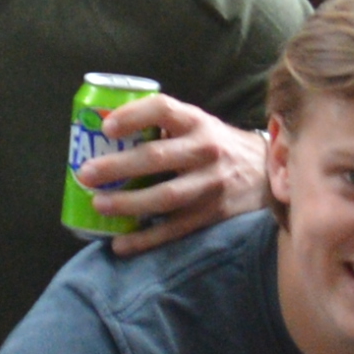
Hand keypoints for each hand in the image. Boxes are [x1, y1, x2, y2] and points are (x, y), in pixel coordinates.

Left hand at [75, 93, 269, 248]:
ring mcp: (211, 185)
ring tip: (99, 205)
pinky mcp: (213, 215)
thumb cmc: (217, 147)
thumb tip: (106, 138)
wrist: (267, 175)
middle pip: (156, 158)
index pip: (163, 110)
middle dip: (117, 167)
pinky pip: (174, 229)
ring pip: (164, 197)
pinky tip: (121, 243)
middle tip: (86, 174)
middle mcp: (206, 151)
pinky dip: (145, 239)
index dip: (133, 116)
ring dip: (127, 203)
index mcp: (197, 122)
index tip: (106, 127)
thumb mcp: (198, 126)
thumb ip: (163, 129)